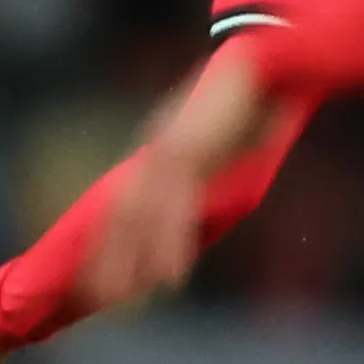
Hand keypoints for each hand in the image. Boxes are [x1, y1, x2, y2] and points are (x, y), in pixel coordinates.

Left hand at [85, 50, 279, 312]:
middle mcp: (151, 154)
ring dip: (133, 263)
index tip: (100, 277)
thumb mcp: (222, 151)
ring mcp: (167, 152)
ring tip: (130, 300)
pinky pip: (174, 209)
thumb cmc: (251, 106)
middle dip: (107, 262)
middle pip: (117, 217)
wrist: (264, 61)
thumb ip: (207, 182)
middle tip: (100, 302)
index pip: (120, 206)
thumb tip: (200, 217)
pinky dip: (170, 246)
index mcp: (154, 153)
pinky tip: (169, 277)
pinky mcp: (190, 154)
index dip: (108, 245)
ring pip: (138, 219)